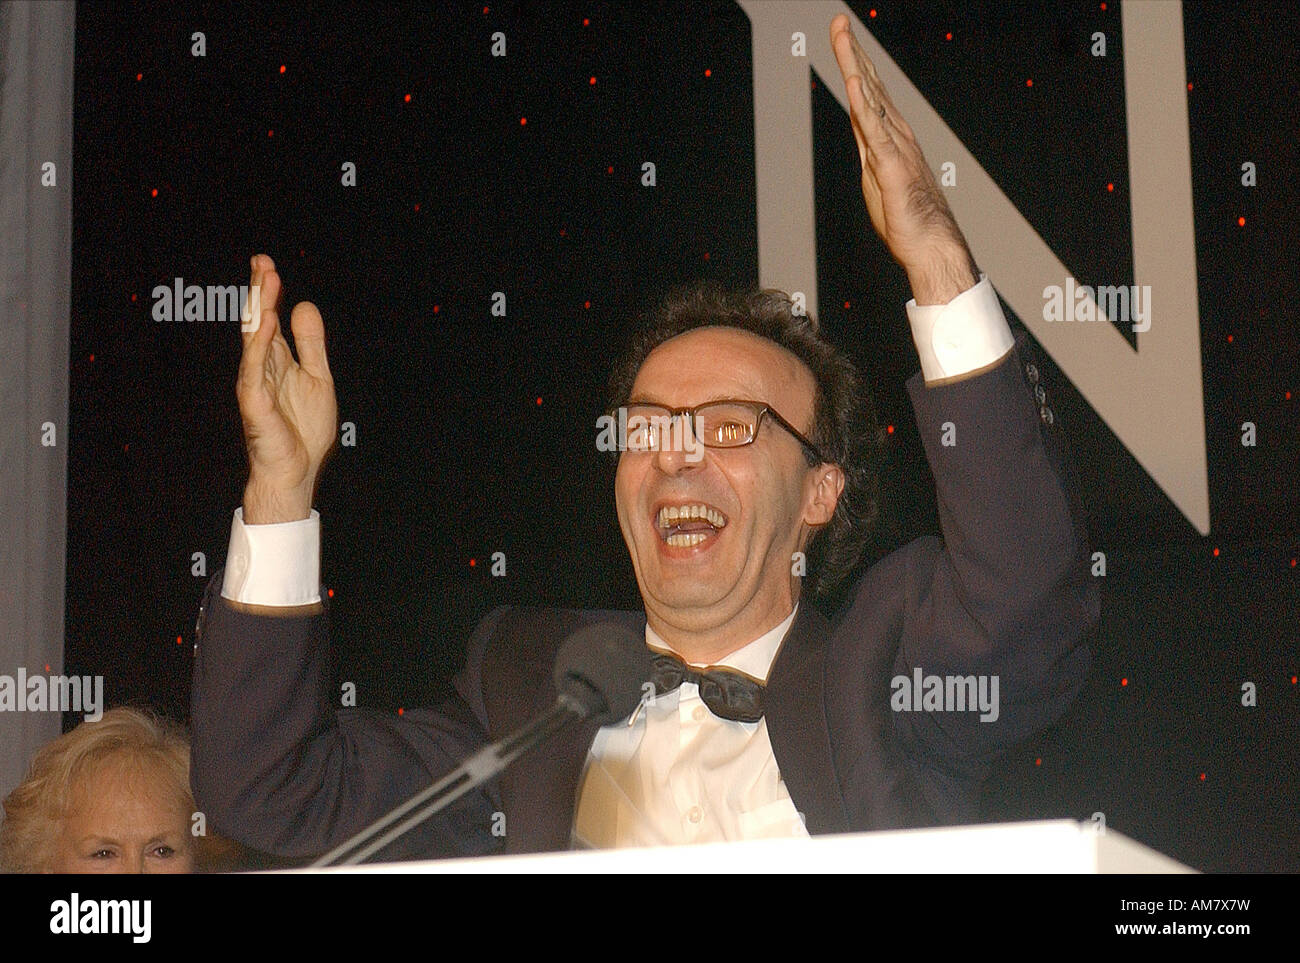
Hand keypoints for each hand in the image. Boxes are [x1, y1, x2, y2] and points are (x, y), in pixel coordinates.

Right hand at [237, 254, 337, 522]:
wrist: (298, 471)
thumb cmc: (304, 430)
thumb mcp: (317, 377)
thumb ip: (311, 344)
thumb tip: (303, 305)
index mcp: (276, 361)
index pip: (268, 319)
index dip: (267, 292)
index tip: (266, 264)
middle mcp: (261, 368)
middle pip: (257, 322)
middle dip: (259, 292)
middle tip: (262, 261)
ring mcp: (255, 383)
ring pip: (253, 339)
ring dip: (260, 309)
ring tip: (267, 281)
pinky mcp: (254, 402)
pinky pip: (254, 368)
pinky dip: (259, 344)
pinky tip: (267, 322)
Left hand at [829, 14, 977, 303]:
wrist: (931, 245)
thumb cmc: (908, 219)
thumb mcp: (878, 178)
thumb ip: (871, 151)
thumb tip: (863, 133)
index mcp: (889, 138)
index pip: (868, 95)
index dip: (856, 64)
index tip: (844, 38)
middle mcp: (894, 135)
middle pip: (869, 86)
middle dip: (852, 52)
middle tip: (839, 21)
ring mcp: (894, 147)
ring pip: (870, 99)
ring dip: (855, 66)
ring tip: (842, 36)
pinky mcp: (892, 166)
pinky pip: (875, 131)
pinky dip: (865, 106)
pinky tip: (856, 83)